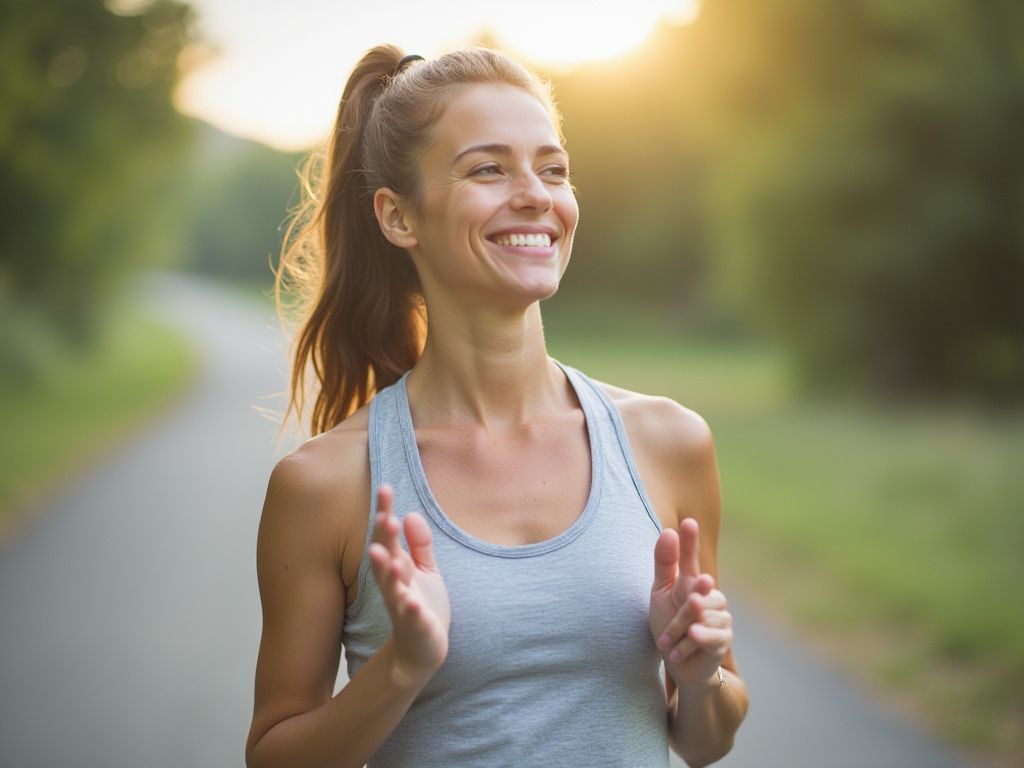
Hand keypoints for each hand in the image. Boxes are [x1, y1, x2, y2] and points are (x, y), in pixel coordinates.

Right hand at [368, 484, 449, 687]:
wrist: (421, 651)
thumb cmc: (421, 606)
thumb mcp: (425, 571)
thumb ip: (419, 544)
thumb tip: (409, 514)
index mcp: (398, 567)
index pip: (389, 536)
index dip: (385, 512)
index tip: (384, 487)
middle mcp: (395, 585)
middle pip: (386, 558)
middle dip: (384, 539)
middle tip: (384, 517)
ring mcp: (403, 607)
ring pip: (392, 588)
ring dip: (388, 572)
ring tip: (385, 555)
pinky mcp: (415, 628)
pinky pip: (411, 619)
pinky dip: (410, 611)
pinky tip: (411, 602)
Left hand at [649, 517, 732, 687]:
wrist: (680, 662)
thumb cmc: (669, 624)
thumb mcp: (660, 593)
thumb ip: (664, 564)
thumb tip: (668, 532)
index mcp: (691, 582)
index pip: (690, 558)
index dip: (689, 542)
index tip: (688, 522)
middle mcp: (709, 596)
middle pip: (697, 592)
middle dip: (691, 599)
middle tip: (690, 601)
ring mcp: (720, 617)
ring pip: (700, 616)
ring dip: (678, 630)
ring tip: (666, 641)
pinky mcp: (723, 640)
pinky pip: (708, 637)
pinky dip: (689, 644)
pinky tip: (676, 651)